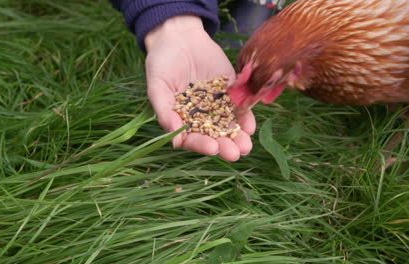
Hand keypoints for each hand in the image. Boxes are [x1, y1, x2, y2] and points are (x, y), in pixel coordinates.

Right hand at [145, 15, 255, 160]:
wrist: (179, 37)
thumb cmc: (162, 63)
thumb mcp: (158, 86)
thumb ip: (164, 111)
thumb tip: (174, 140)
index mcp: (182, 120)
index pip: (192, 138)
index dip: (201, 145)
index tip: (211, 148)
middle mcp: (201, 117)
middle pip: (214, 136)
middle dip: (225, 146)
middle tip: (235, 153)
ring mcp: (217, 105)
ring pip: (229, 125)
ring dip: (238, 137)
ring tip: (246, 146)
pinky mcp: (231, 91)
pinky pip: (239, 106)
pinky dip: (246, 116)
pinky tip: (251, 125)